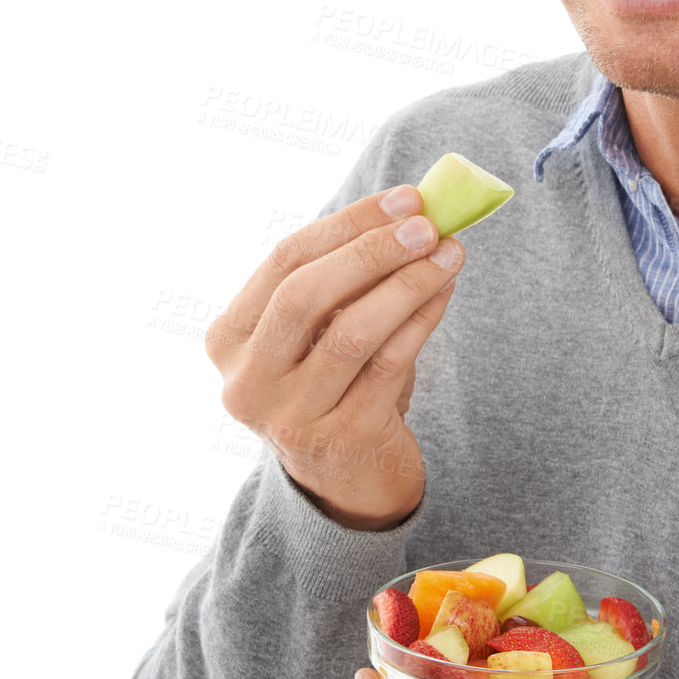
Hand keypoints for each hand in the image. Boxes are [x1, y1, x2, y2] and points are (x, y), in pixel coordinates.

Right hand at [205, 186, 463, 527]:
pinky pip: (388, 365)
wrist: (350, 480)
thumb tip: (410, 211)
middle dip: (371, 251)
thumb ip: (345, 277)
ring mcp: (290, 416)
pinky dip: (420, 321)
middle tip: (427, 226)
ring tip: (449, 255)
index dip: (348, 224)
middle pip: (304, 295)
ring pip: (350, 333)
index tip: (406, 198)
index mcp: (229, 339)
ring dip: (406, 284)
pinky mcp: (341, 440)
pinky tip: (444, 293)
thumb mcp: (319, 331)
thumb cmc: (337, 383)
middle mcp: (246, 381)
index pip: (284, 260)